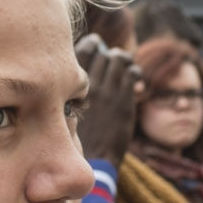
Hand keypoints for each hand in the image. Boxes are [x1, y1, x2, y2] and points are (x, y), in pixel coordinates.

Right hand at [75, 34, 138, 164]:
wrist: (94, 158)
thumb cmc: (79, 135)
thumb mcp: (66, 109)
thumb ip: (74, 89)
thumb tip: (82, 70)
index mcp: (72, 85)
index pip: (83, 50)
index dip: (92, 44)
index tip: (96, 44)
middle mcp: (89, 85)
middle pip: (103, 53)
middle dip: (110, 53)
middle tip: (115, 59)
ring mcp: (107, 91)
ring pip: (119, 59)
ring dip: (124, 59)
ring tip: (127, 66)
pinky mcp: (124, 100)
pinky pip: (132, 73)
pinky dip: (135, 71)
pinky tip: (136, 79)